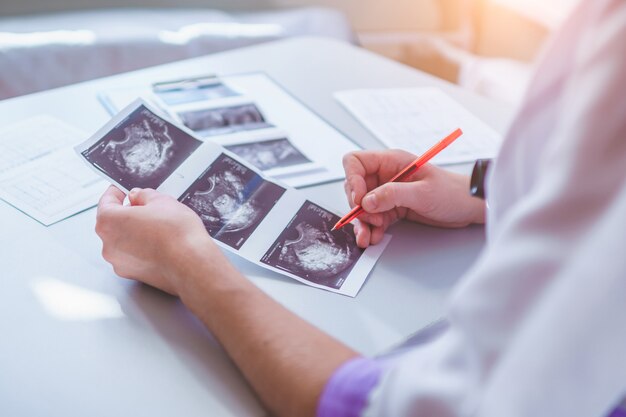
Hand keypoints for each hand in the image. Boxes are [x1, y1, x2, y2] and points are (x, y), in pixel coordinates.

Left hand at [95, 186, 218, 294]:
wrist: (192, 264)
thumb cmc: (177, 235)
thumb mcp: (162, 201)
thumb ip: (144, 195)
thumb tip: (139, 196)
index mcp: (109, 222)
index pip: (106, 202)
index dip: (116, 193)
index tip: (122, 190)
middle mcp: (108, 244)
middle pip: (113, 223)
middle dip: (128, 214)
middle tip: (146, 208)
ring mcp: (119, 262)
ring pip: (123, 241)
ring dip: (135, 233)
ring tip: (158, 228)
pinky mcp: (133, 275)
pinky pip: (132, 256)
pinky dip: (141, 249)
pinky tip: (160, 243)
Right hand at [343, 149, 485, 247]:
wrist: (468, 207)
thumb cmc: (452, 192)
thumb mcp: (422, 192)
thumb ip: (392, 195)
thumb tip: (366, 201)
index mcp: (391, 161)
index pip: (356, 162)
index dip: (352, 179)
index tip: (359, 199)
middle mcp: (385, 175)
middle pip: (355, 187)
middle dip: (357, 206)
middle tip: (368, 219)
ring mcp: (387, 193)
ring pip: (362, 207)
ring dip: (362, 223)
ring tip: (366, 237)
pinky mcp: (392, 208)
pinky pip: (374, 218)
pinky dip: (371, 229)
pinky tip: (374, 237)